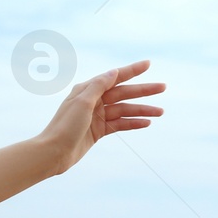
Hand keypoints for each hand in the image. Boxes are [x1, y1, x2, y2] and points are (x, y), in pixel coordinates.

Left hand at [35, 59, 165, 175]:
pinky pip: (120, 124)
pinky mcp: (99, 131)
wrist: (53, 153)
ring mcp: (97, 116)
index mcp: (87, 90)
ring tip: (161, 111)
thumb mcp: (82, 102)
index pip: (114, 77)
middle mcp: (93, 101)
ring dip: (142, 110)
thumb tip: (114, 71)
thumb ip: (99, 86)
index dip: (132, 70)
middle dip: (143, 91)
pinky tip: (147, 123)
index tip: (148, 64)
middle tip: (163, 87)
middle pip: (123, 93)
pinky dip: (133, 123)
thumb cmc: (65, 126)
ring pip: (124, 110)